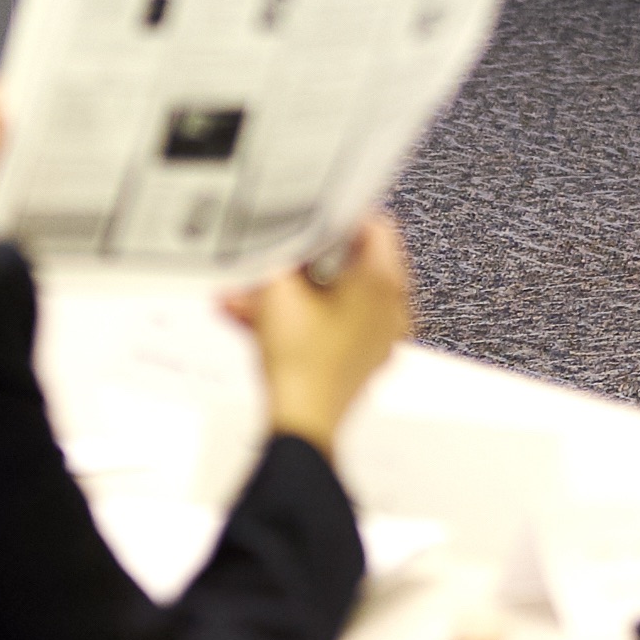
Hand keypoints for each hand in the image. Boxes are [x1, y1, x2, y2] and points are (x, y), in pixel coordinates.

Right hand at [224, 213, 414, 452]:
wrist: (301, 423)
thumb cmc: (301, 363)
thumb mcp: (278, 289)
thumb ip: (282, 251)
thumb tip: (282, 233)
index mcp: (383, 283)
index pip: (376, 227)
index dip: (338, 215)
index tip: (311, 216)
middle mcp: (389, 309)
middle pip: (350, 263)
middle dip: (302, 261)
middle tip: (276, 257)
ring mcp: (377, 337)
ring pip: (332, 296)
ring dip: (290, 291)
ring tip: (250, 294)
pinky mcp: (359, 358)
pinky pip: (329, 324)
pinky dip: (298, 317)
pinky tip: (255, 318)